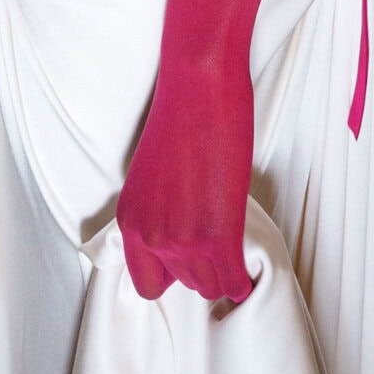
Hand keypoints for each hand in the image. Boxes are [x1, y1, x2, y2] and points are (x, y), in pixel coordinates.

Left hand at [116, 52, 255, 303]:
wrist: (199, 87)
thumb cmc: (179, 119)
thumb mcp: (152, 177)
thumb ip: (158, 214)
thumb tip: (176, 241)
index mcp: (129, 220)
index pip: (146, 283)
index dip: (171, 273)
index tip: (187, 258)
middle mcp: (151, 236)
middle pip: (184, 285)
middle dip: (201, 267)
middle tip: (214, 238)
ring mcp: (184, 239)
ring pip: (211, 287)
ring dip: (223, 270)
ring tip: (231, 242)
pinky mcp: (219, 236)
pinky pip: (235, 282)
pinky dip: (242, 277)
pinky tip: (244, 260)